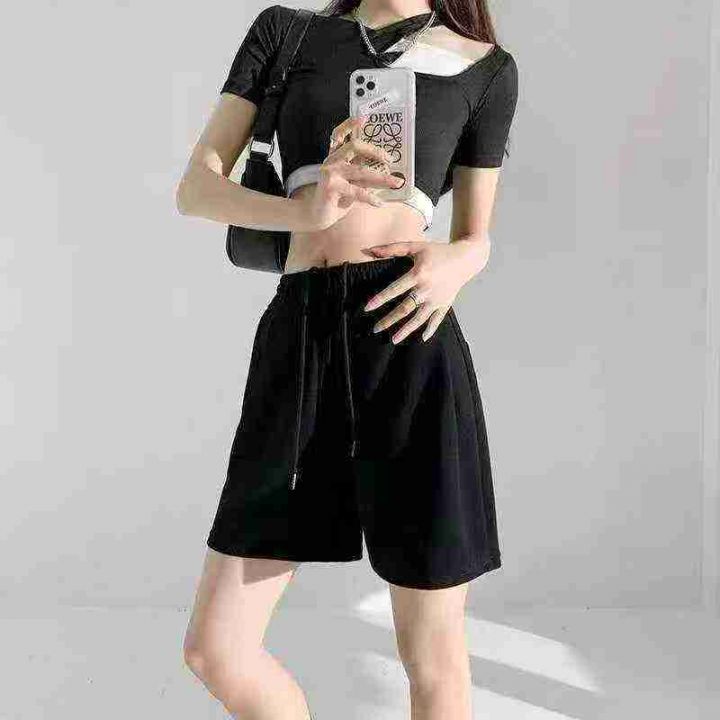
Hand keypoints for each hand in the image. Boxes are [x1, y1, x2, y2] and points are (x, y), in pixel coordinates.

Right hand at [301, 116, 404, 230]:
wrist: (317, 215)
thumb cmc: (336, 198)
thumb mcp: (351, 183)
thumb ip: (363, 175)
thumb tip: (386, 172)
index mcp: (335, 156)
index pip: (340, 134)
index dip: (350, 124)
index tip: (364, 118)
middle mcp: (331, 161)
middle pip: (354, 146)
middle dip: (375, 151)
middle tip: (390, 159)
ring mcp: (330, 174)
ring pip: (360, 171)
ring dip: (381, 177)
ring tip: (396, 182)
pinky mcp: (331, 188)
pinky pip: (356, 191)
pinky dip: (370, 198)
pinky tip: (379, 202)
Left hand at [362, 238, 481, 342]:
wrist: (465, 259)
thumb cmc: (438, 251)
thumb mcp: (416, 246)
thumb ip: (392, 248)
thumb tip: (369, 250)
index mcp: (418, 274)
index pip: (395, 289)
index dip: (380, 299)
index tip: (367, 308)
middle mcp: (427, 289)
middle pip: (405, 308)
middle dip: (389, 320)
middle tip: (375, 329)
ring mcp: (437, 299)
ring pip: (419, 318)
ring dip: (406, 330)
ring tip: (393, 339)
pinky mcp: (445, 304)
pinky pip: (437, 320)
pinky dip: (431, 329)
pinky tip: (423, 338)